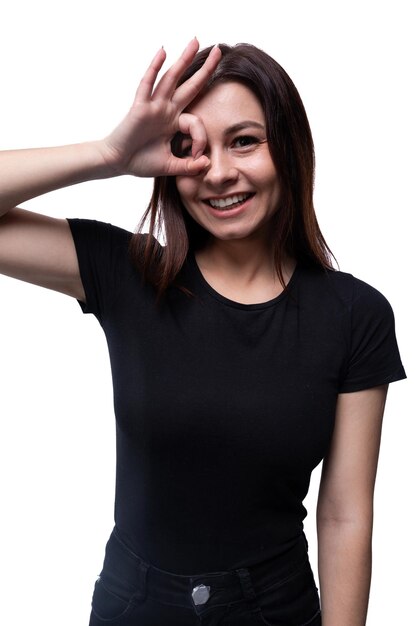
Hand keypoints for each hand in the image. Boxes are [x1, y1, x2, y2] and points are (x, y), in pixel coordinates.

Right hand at [99, 39, 220, 177]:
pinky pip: (148, 84)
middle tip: (219, 49)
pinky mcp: (140, 107)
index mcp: (174, 123)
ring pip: (171, 79)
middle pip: (189, 85)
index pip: (196, 122)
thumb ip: (189, 167)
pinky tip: (163, 51)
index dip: (200, 139)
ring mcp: (153, 106)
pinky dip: (154, 68)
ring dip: (184, 60)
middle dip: (205, 68)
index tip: (196, 156)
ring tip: (195, 41)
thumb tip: (206, 163)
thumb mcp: (170, 166)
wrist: (117, 163)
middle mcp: (166, 110)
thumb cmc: (140, 162)